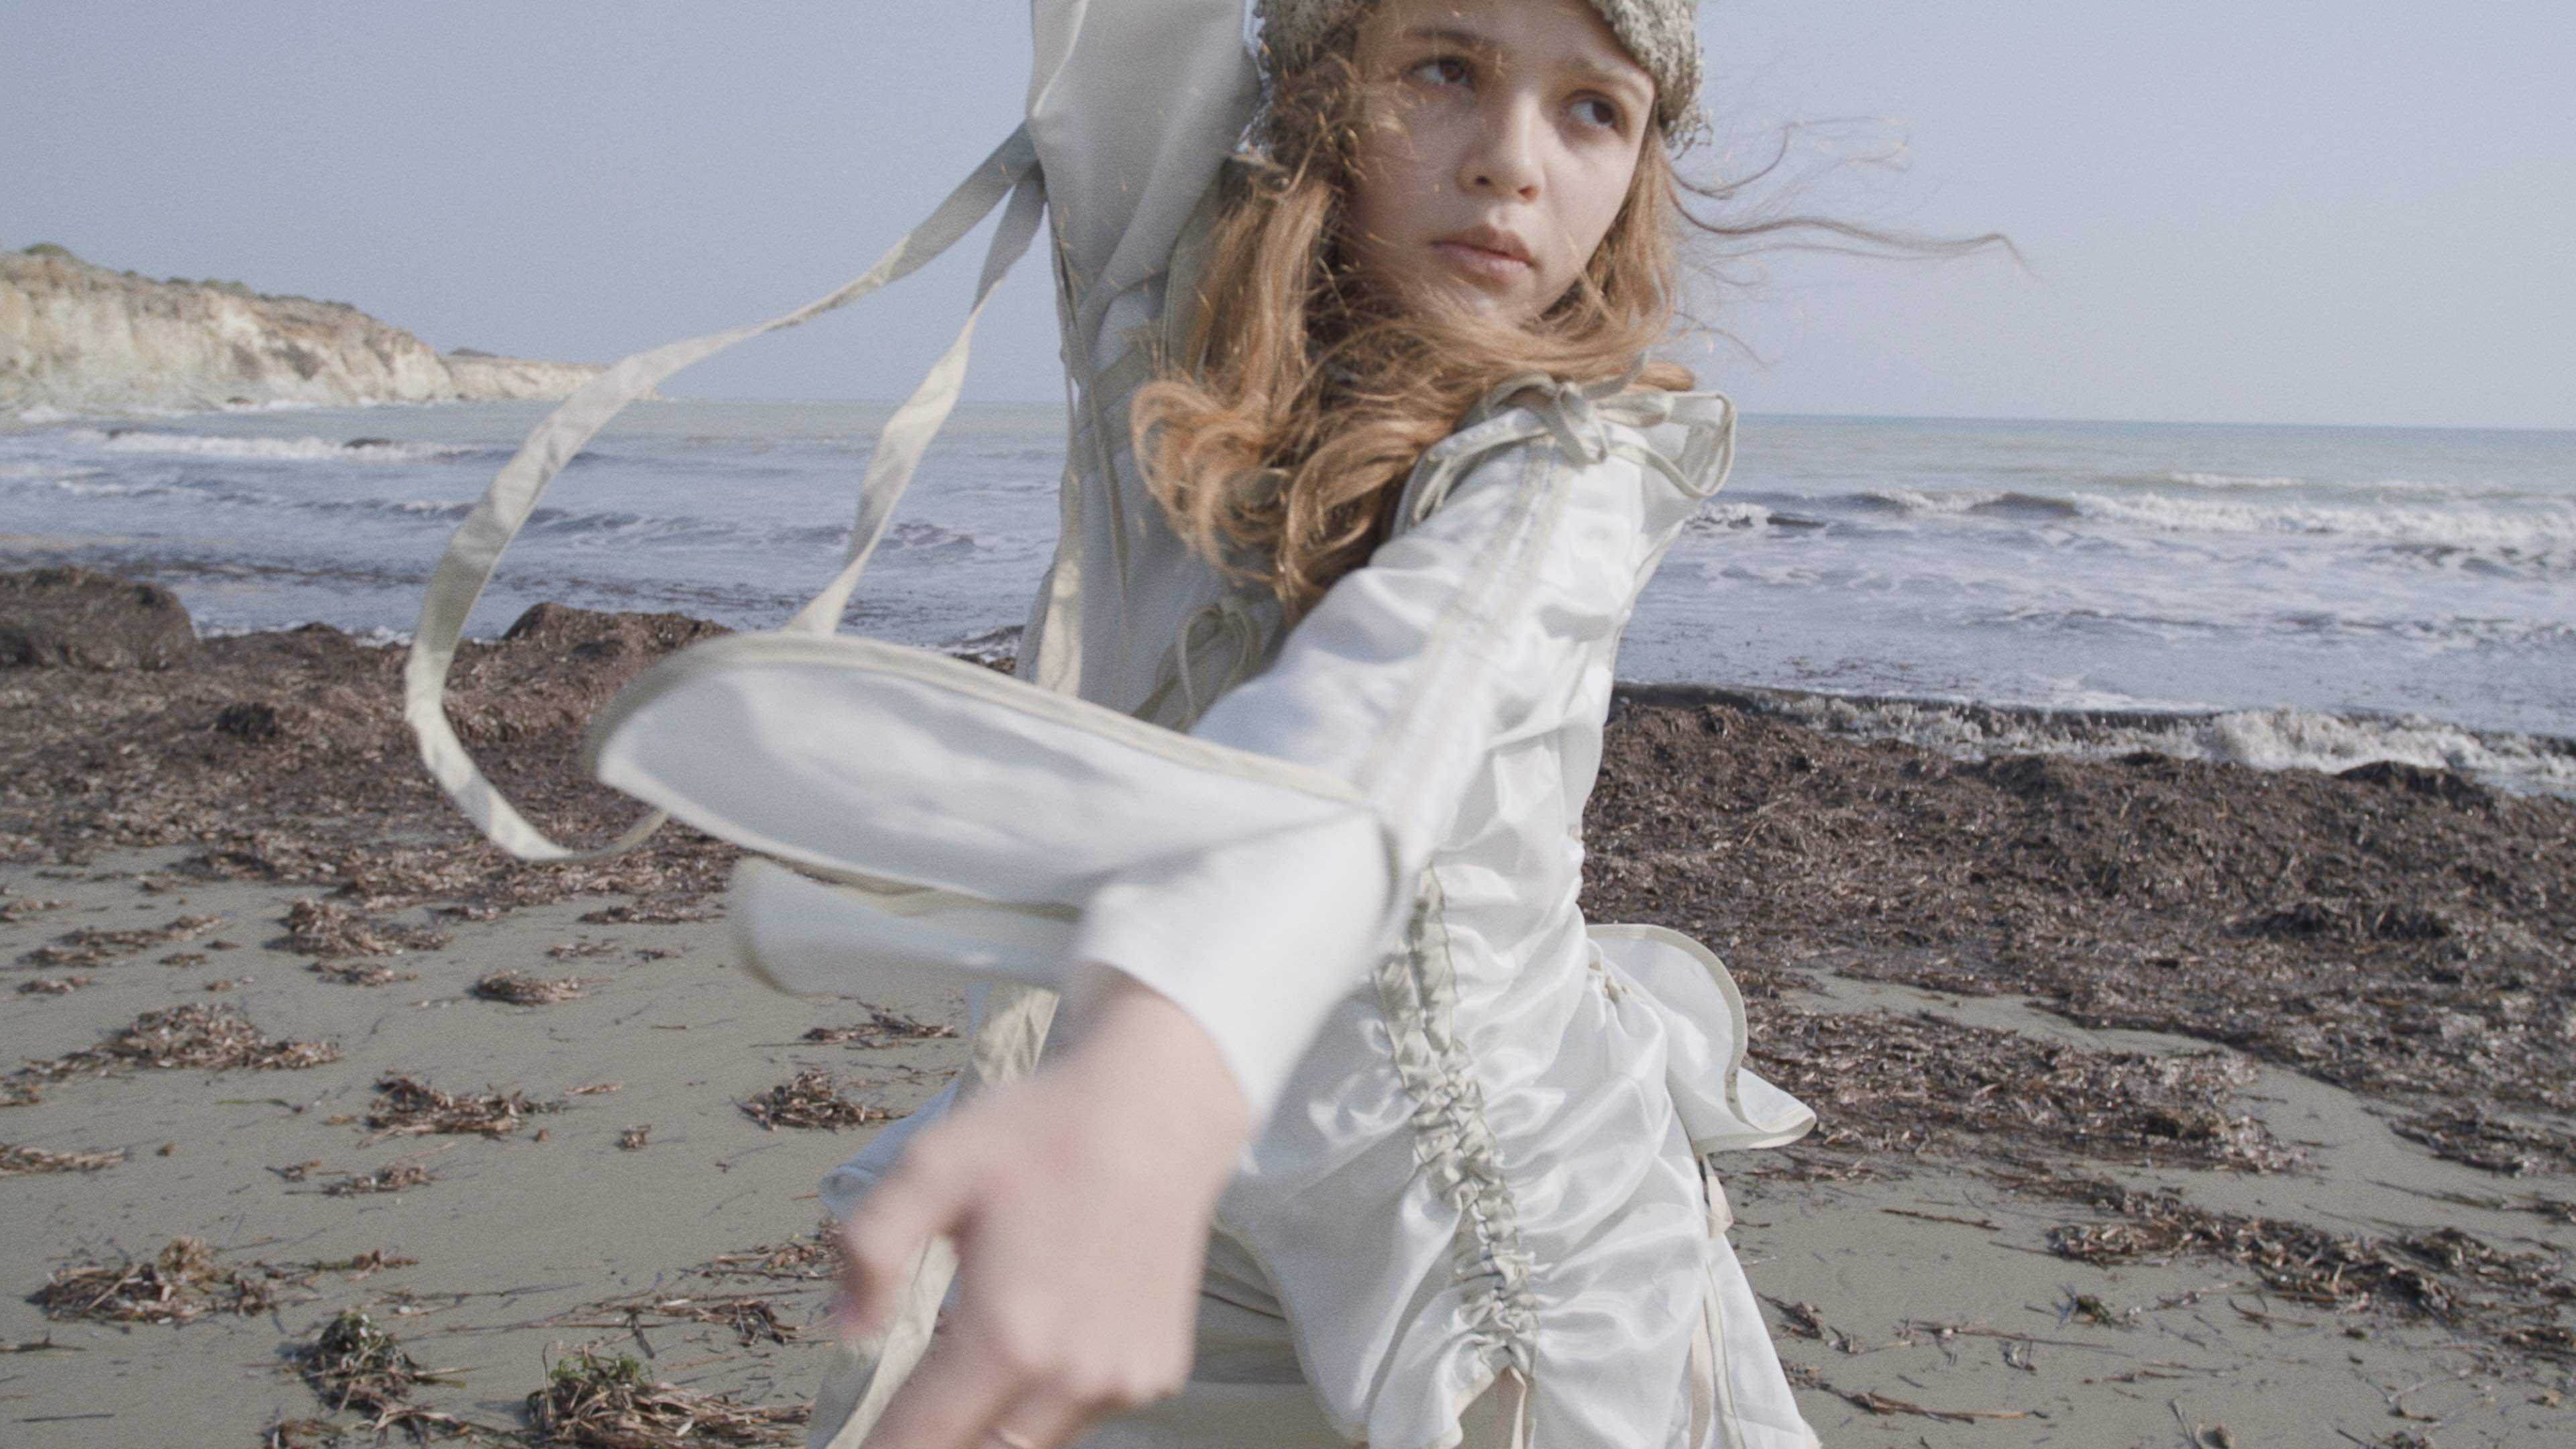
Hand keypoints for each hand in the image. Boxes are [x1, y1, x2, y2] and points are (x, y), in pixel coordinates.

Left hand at [840, 962, 1253, 1448]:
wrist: (1159, 1109)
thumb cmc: (1044, 1130)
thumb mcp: (931, 1165)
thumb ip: (869, 1251)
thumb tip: (846, 1329)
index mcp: (1008, 1335)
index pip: (921, 1440)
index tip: (857, 1443)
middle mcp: (1072, 1374)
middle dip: (934, 1441)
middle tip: (906, 1414)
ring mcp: (1122, 1378)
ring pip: (1030, 1445)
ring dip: (991, 1423)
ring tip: (966, 1369)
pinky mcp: (1155, 1370)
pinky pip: (1079, 1416)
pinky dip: (1047, 1401)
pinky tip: (1038, 1339)